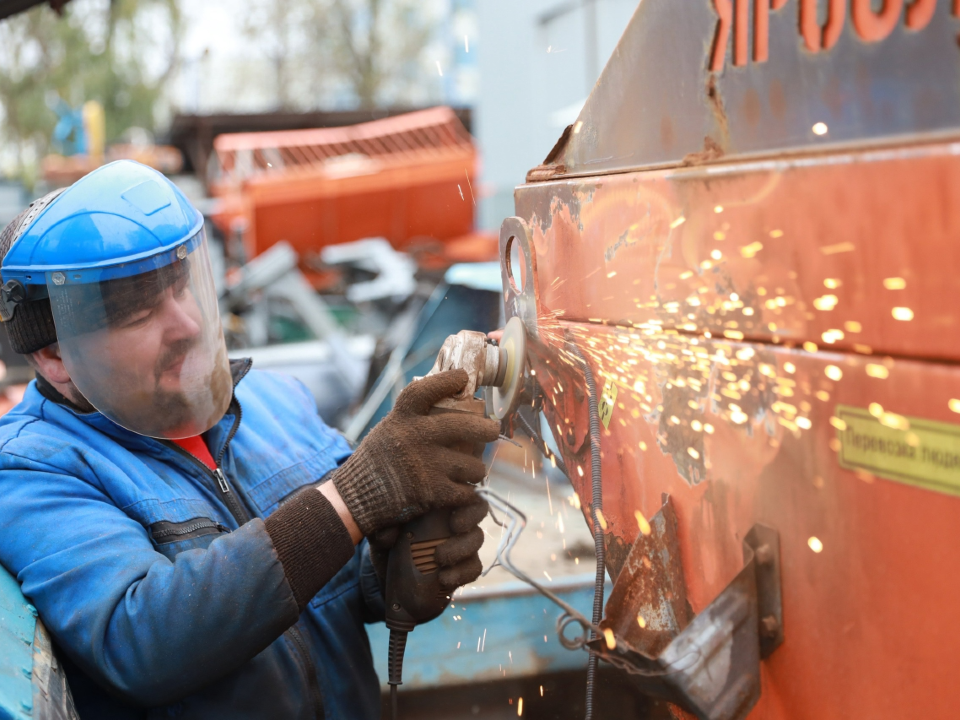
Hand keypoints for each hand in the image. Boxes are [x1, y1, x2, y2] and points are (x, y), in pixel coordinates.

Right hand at [332, 369, 499, 535]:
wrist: (356, 499)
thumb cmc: (375, 462)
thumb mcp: (388, 430)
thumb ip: (412, 419)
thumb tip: (447, 402)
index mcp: (402, 418)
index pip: (426, 390)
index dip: (446, 380)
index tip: (462, 377)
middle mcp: (415, 437)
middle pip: (465, 425)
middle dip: (487, 429)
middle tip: (493, 430)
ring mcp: (426, 464)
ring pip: (473, 464)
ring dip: (476, 469)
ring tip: (473, 470)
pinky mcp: (432, 492)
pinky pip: (466, 491)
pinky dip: (468, 493)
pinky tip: (465, 491)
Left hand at [367, 499, 488, 590]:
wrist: (387, 567)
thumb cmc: (388, 533)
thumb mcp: (383, 520)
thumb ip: (388, 518)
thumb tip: (390, 529)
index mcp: (440, 497)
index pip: (463, 487)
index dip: (467, 493)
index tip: (451, 505)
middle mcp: (455, 516)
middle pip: (478, 508)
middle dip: (471, 516)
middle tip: (456, 526)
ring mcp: (462, 541)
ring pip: (477, 538)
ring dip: (462, 548)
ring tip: (439, 558)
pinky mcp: (463, 566)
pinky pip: (473, 568)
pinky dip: (461, 573)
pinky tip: (444, 578)